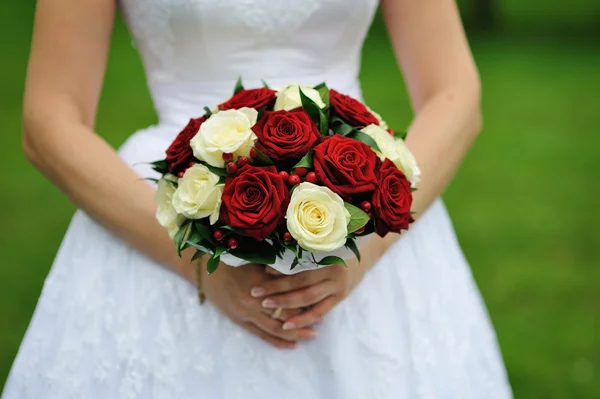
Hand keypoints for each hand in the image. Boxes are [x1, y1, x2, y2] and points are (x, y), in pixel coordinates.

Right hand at [197, 260, 317, 348]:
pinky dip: (276, 341)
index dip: (305, 302)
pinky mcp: (238, 320)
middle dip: (303, 321)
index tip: (321, 302)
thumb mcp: (255, 258)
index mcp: (259, 284)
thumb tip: (302, 267)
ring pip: (274, 329)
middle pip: (283, 316)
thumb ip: (277, 266)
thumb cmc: (230, 258)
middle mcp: (253, 302)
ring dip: (293, 334)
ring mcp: (244, 313)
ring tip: (310, 335)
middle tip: (321, 323)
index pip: (288, 298)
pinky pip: (260, 334)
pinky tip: (290, 344)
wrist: (202, 269)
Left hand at [249, 236, 386, 330]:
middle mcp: (333, 271)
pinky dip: (304, 318)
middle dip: (277, 290)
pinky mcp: (341, 297)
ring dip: (287, 307)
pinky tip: (288, 325)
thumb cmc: (337, 244)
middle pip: (301, 284)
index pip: (298, 265)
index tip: (260, 274)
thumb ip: (298, 253)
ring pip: (309, 300)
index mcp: (326, 254)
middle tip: (255, 294)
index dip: (279, 271)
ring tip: (268, 310)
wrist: (366, 251)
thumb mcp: (320, 244)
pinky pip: (320, 311)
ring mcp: (338, 286)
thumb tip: (268, 266)